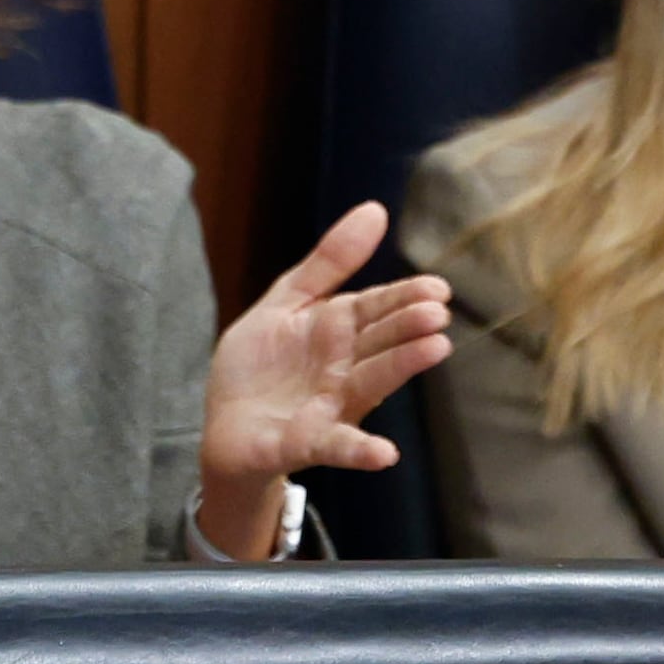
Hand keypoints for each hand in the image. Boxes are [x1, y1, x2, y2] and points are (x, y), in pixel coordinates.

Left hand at [195, 201, 453, 560]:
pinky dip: (360, 451)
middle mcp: (343, 368)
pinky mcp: (305, 442)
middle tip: (438, 313)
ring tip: (435, 349)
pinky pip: (337, 446)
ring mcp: (329, 407)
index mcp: (337, 330)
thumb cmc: (263, 364)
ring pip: (370, 383)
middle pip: (380, 341)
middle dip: (409, 326)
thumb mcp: (287, 302)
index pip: (376, 306)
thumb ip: (328, 262)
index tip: (438, 287)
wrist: (225, 428)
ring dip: (401, 367)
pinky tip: (385, 454)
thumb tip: (376, 208)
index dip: (404, 296)